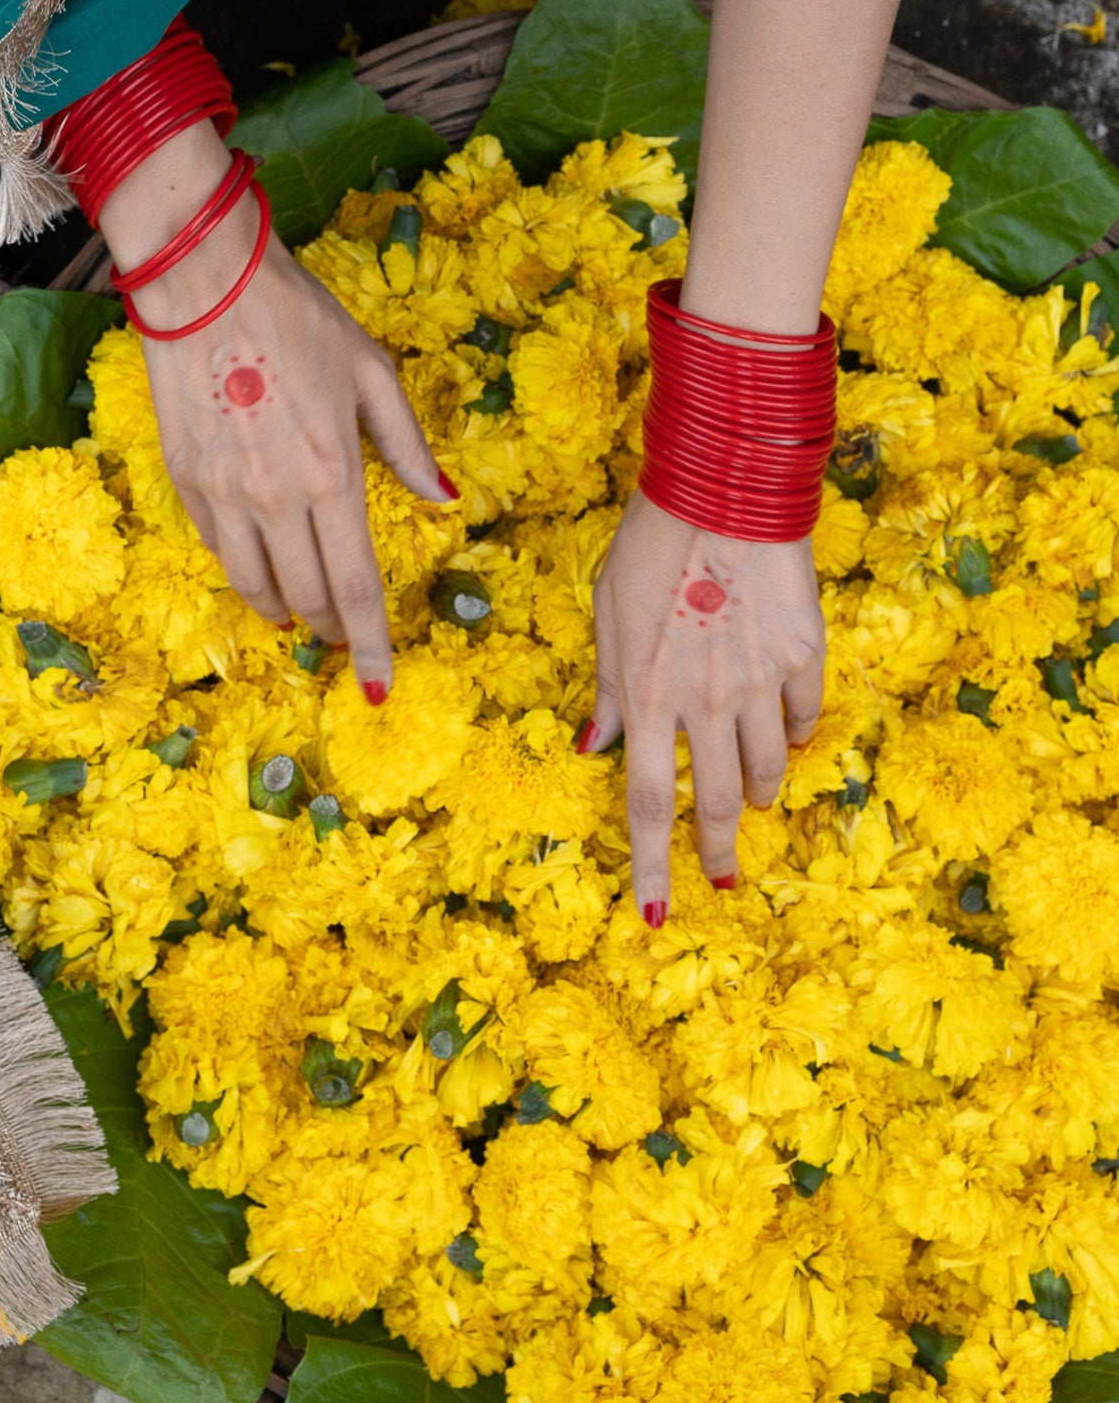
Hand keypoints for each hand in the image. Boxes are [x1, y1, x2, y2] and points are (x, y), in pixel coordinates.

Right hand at [99, 124, 449, 694]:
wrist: (205, 284)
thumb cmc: (298, 319)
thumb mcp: (371, 372)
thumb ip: (408, 444)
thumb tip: (445, 498)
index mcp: (334, 473)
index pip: (355, 585)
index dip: (369, 642)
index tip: (377, 684)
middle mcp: (277, 497)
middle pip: (307, 596)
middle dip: (331, 629)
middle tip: (345, 636)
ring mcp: (224, 494)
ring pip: (256, 586)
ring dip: (285, 610)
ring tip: (303, 614)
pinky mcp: (186, 481)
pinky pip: (219, 550)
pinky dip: (246, 571)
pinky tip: (261, 567)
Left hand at [586, 489, 824, 919]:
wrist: (726, 488)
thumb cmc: (651, 545)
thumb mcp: (607, 613)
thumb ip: (608, 686)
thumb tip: (596, 744)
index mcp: (647, 694)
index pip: (645, 803)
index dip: (651, 866)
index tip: (656, 915)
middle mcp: (705, 701)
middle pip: (715, 802)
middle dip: (717, 850)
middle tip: (722, 877)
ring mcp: (760, 681)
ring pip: (766, 768)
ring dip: (756, 793)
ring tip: (752, 800)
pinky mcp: (805, 653)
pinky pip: (803, 717)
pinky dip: (792, 736)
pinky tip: (783, 735)